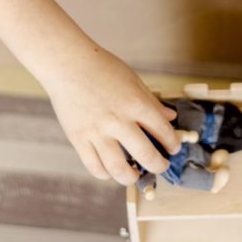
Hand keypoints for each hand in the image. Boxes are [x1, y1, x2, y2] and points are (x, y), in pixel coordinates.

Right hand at [40, 46, 180, 183]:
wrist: (67, 64)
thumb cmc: (102, 68)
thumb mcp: (133, 80)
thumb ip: (151, 102)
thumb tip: (170, 117)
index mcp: (135, 103)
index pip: (163, 131)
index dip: (172, 143)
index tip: (173, 147)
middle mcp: (118, 121)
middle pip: (146, 155)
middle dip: (158, 165)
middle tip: (161, 166)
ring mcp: (97, 132)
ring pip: (118, 169)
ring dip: (131, 177)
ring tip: (135, 175)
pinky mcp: (78, 139)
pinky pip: (94, 166)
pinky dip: (105, 174)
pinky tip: (111, 171)